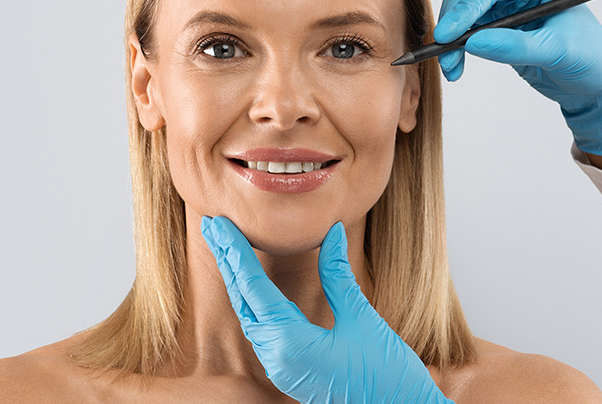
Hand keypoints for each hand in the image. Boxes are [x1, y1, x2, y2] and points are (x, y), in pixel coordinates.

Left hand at [200, 216, 453, 403]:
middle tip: (213, 229)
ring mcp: (281, 370)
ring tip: (229, 252)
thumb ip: (339, 275)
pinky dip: (254, 304)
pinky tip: (254, 289)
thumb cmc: (387, 376)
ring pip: (250, 319)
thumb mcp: (363, 319)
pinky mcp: (290, 374)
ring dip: (238, 284)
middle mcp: (277, 358)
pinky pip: (262, 333)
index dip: (235, 252)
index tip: (218, 225)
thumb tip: (332, 233)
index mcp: (290, 343)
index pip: (252, 288)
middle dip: (228, 263)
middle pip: (243, 302)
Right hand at [434, 0, 601, 155]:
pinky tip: (456, 67)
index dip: (466, 7)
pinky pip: (466, 29)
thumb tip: (474, 43)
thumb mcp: (558, 51)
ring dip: (451, 37)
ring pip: (462, 10)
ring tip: (451, 67)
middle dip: (454, 21)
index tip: (448, 34)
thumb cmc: (591, 57)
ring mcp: (506, 2)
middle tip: (443, 50)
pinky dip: (456, 47)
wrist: (596, 81)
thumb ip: (516, 46)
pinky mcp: (497, 24)